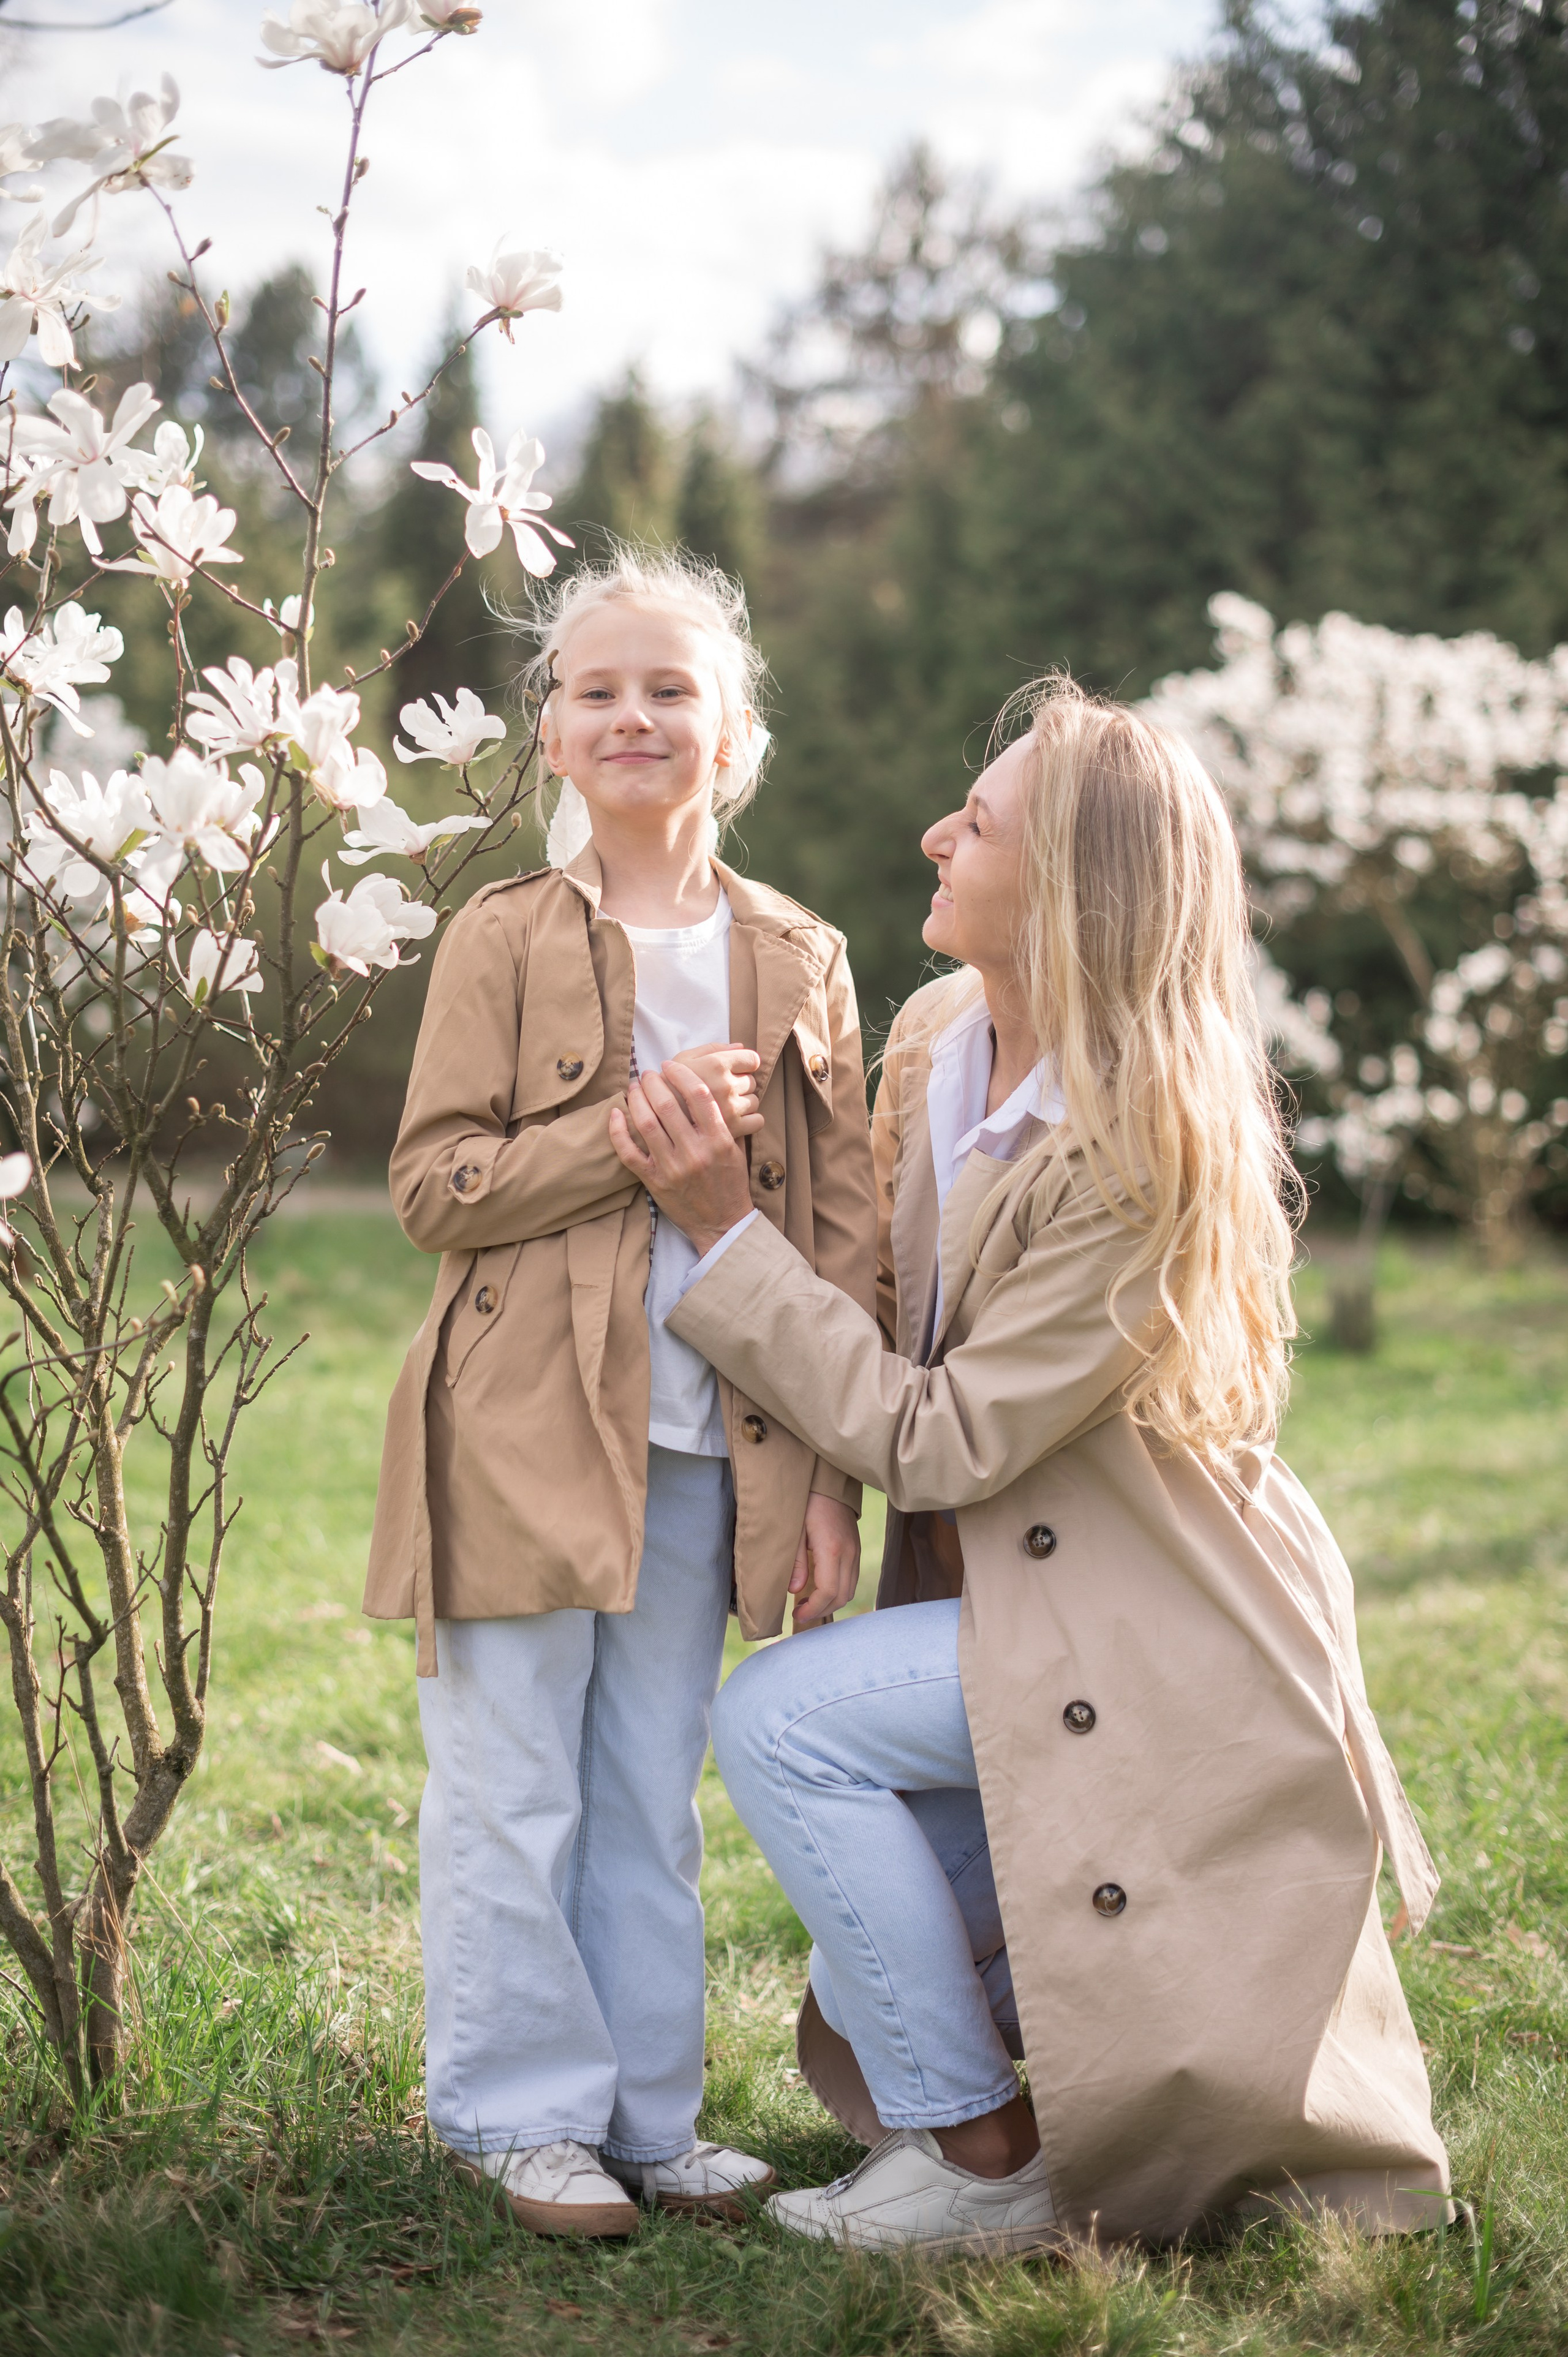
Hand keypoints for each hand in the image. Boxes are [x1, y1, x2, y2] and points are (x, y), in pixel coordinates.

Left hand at [608, 1063, 753, 1252]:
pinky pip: (629, 1153)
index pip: (698, 1095)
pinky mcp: (654, 1182)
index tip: (671, 1066)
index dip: (681, 1074)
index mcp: (719, 1140)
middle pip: (668, 1105)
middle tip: (649, 1074)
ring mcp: (672, 1168)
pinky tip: (615, 1115)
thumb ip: (724, 1121)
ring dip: (636, 1099)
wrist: (722, 1224)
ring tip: (635, 1088)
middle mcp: (695, 1152)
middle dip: (654, 1082)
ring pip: (646, 1123)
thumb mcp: (736, 1150)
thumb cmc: (730, 1184)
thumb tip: (706, 1088)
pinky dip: (618, 1131)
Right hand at [668, 1041, 762, 1141]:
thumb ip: (712, 1048)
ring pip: (754, 1101)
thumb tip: (740, 1046)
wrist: (655, 1123)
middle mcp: (726, 1086)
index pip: (751, 1058)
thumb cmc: (668, 1085)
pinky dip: (750, 1121)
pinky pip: (757, 1121)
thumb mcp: (683, 1059)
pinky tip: (734, 1120)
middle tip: (721, 1090)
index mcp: (715, 1064)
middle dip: (740, 1084)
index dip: (744, 1063)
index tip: (735, 1070)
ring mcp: (730, 1109)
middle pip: (751, 1081)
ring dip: (743, 1103)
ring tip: (724, 1107)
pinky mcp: (733, 1130)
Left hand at [788, 1495, 860, 1629]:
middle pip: (842, 1596)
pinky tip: (821, 1589)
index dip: (813, 1609)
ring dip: (831, 1603)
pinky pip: (851, 1579)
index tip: (797, 1615)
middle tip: (800, 1614)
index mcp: (832, 1549)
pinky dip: (838, 1591)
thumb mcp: (794, 1530)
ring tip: (808, 1604)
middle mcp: (849, 1553)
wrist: (828, 1482)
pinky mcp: (855, 1549)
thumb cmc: (806, 1503)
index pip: (829, 1592)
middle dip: (822, 1610)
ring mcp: (855, 1551)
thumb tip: (794, 1591)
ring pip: (850, 1590)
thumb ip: (795, 1561)